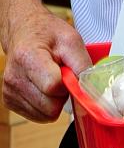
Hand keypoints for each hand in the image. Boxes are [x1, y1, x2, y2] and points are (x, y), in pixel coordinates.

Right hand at [1, 2, 90, 122]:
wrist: (24, 31)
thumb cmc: (46, 33)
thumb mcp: (71, 40)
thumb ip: (83, 66)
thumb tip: (91, 92)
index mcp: (28, 58)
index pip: (53, 87)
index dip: (67, 84)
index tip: (68, 73)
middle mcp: (14, 77)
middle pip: (50, 107)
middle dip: (62, 94)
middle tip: (61, 75)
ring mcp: (9, 91)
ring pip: (45, 115)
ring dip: (54, 100)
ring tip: (51, 78)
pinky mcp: (9, 101)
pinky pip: (37, 116)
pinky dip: (45, 105)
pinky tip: (43, 86)